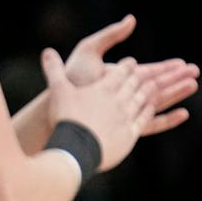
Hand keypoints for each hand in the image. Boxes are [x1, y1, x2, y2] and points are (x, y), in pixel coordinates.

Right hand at [41, 49, 151, 172]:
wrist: (77, 149)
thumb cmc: (66, 118)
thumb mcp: (58, 91)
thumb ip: (54, 70)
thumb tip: (47, 51)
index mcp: (103, 89)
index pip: (119, 73)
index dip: (126, 66)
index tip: (131, 62)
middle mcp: (119, 101)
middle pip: (134, 85)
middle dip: (141, 77)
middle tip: (149, 72)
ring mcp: (126, 118)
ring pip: (142, 100)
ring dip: (149, 91)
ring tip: (154, 86)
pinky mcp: (130, 135)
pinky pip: (144, 120)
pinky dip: (149, 112)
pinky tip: (151, 109)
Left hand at [65, 14, 198, 136]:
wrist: (57, 105)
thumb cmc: (72, 78)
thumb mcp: (90, 49)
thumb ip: (111, 35)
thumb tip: (132, 19)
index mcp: (121, 77)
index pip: (149, 71)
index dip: (167, 67)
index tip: (183, 63)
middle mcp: (126, 94)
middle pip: (158, 85)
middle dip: (177, 78)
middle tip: (196, 72)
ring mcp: (128, 110)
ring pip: (159, 101)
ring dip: (176, 94)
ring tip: (193, 86)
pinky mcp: (127, 125)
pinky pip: (153, 122)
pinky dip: (168, 118)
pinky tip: (183, 114)